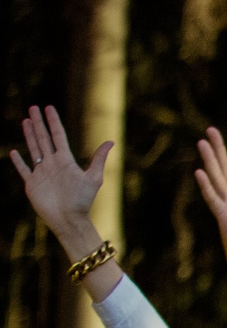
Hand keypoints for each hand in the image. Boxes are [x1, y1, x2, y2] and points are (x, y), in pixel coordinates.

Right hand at [10, 105, 112, 251]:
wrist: (69, 219)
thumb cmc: (83, 201)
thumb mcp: (93, 178)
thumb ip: (99, 159)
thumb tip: (111, 141)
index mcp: (66, 161)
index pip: (58, 136)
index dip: (53, 122)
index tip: (49, 108)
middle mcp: (53, 164)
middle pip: (43, 138)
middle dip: (38, 123)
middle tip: (33, 107)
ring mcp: (41, 173)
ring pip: (33, 149)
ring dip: (29, 135)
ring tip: (26, 121)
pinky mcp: (32, 184)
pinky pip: (23, 170)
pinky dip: (18, 162)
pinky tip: (14, 152)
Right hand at [191, 127, 226, 302]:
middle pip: (223, 167)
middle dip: (218, 148)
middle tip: (210, 129)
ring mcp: (225, 204)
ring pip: (215, 177)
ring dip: (209, 161)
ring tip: (202, 142)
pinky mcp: (222, 216)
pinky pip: (212, 198)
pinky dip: (206, 186)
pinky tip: (200, 172)